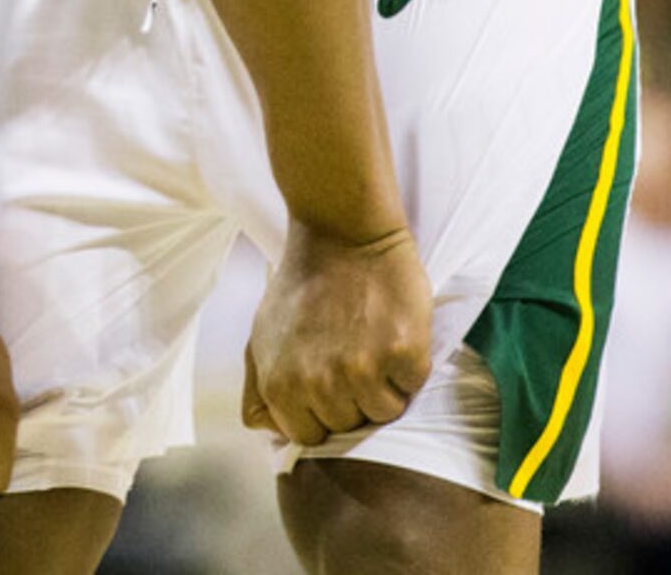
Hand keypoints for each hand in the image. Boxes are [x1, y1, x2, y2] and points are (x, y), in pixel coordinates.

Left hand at [242, 222, 432, 446]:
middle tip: (350, 351)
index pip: (309, 437)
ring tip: (371, 341)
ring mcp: (363, 370)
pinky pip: (411, 385)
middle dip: (351, 396)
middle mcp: (320, 385)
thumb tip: (269, 431)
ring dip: (383, 384)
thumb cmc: (302, 285)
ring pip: (383, 412)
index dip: (321, 410)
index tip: (326, 377)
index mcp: (281, 386)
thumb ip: (259, 391)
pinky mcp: (402, 353)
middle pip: (348, 425)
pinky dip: (408, 365)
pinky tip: (391, 332)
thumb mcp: (261, 338)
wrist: (342, 233)